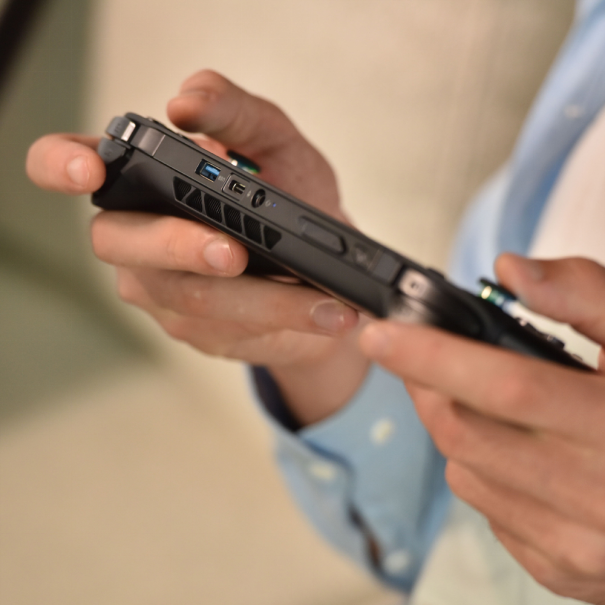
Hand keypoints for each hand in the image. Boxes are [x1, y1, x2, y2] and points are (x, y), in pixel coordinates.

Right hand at [26, 70, 369, 423]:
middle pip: (123, 244)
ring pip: (190, 298)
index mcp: (142, 179)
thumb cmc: (287, 192)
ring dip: (262, 300)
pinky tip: (326, 316)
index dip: (62, 163)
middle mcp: (138, 237)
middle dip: (180, 247)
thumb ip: (237, 113)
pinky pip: (230, 330)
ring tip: (322, 301)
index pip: (69, 163)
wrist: (317, 258)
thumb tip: (187, 101)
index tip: (89, 169)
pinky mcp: (197, 328)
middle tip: (233, 252)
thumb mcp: (275, 143)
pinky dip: (285, 322)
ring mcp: (162, 290)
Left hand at [360, 254, 604, 603]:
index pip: (505, 385)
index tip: (380, 333)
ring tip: (477, 396)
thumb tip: (510, 271)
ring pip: (466, 470)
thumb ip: (586, 296)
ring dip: (454, 424)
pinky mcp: (566, 571)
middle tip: (417, 355)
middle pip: (465, 431)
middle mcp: (602, 497)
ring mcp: (582, 545)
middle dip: (426, 385)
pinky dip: (482, 469)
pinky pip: (488, 509)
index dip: (433, 354)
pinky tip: (515, 450)